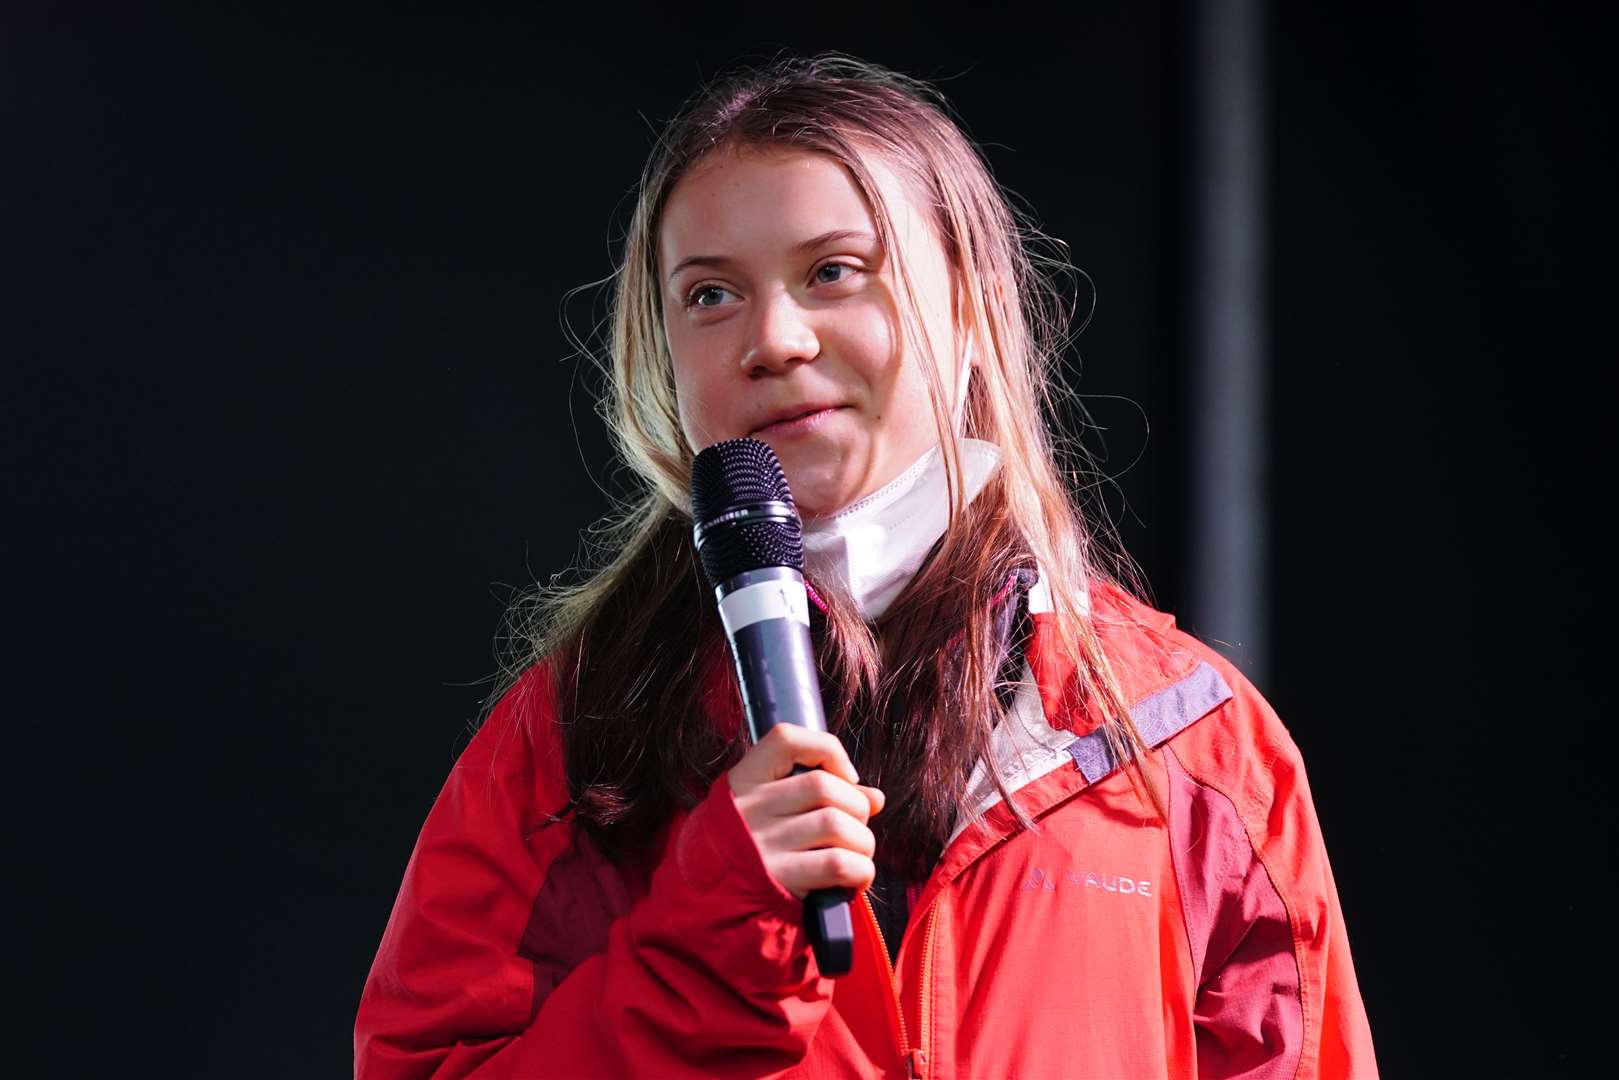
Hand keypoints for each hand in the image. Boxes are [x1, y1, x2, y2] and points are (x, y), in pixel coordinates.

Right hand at [727, 724, 886, 899]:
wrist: (715, 905)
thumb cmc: (752, 851)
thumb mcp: (766, 811)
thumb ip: (817, 794)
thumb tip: (875, 797)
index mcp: (744, 782)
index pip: (785, 739)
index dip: (827, 750)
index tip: (844, 776)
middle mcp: (750, 810)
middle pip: (825, 787)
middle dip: (857, 806)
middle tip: (854, 826)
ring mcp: (764, 846)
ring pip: (838, 824)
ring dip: (862, 841)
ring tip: (856, 853)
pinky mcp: (781, 882)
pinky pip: (839, 864)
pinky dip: (860, 870)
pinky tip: (855, 877)